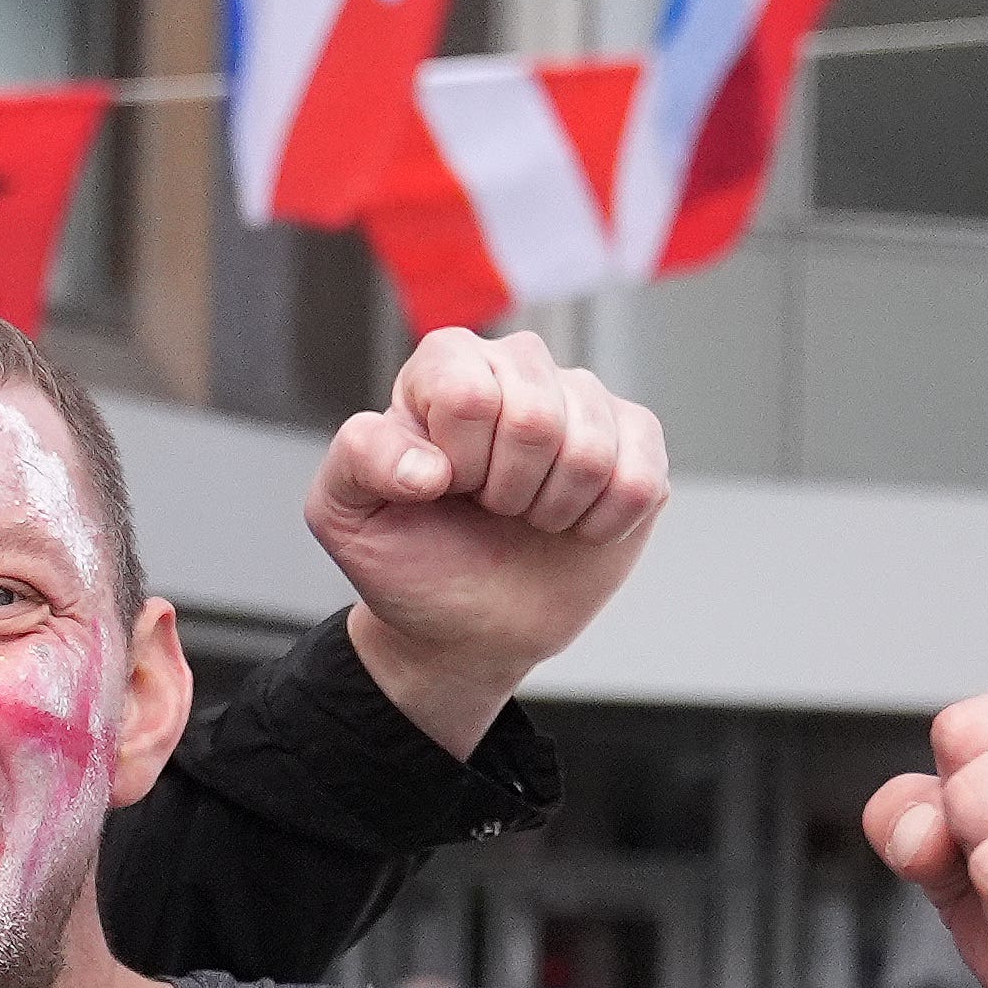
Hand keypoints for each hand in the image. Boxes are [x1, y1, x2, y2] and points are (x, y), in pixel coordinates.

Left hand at [309, 328, 668, 756]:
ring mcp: (584, 400)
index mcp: (446, 365)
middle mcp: (519, 365)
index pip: (469, 392)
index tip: (443, 488)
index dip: (459, 461)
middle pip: (538, 418)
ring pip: (592, 450)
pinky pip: (641, 479)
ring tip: (527, 516)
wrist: (467, 622)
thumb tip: (429, 467)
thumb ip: (360, 460)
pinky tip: (574, 526)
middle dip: (507, 489)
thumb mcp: (346, 513)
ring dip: (552, 510)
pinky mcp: (637, 442)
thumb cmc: (408, 557)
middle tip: (489, 507)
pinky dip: (602, 524)